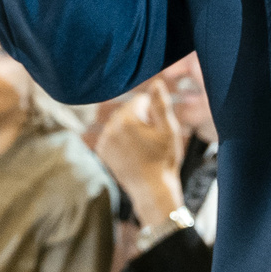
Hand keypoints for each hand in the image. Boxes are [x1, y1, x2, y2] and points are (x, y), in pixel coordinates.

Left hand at [94, 83, 184, 227]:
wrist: (152, 189)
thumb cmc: (164, 159)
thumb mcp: (168, 130)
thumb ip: (160, 104)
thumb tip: (156, 82)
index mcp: (127, 118)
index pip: (140, 100)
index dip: (152, 113)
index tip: (157, 129)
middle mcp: (111, 127)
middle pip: (128, 111)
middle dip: (140, 120)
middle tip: (151, 140)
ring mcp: (104, 140)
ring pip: (120, 123)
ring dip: (130, 129)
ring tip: (142, 148)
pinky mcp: (102, 151)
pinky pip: (112, 135)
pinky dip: (121, 140)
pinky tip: (132, 152)